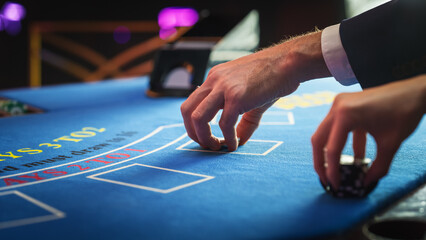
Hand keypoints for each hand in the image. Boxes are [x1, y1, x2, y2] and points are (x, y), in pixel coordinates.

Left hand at [181, 31, 329, 150]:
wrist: (289, 62)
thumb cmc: (273, 77)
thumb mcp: (252, 97)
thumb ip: (243, 120)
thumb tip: (239, 140)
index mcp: (214, 78)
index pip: (191, 103)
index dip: (193, 124)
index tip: (206, 137)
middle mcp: (214, 80)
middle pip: (187, 110)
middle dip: (193, 133)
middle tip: (207, 145)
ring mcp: (224, 88)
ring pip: (198, 118)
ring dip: (204, 138)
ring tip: (217, 147)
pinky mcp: (237, 97)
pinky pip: (224, 124)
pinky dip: (228, 139)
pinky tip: (235, 144)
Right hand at [311, 75, 425, 189]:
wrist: (415, 91)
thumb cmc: (404, 113)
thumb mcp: (391, 144)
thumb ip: (378, 167)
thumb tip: (366, 182)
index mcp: (346, 115)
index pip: (332, 149)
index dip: (332, 171)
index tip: (335, 186)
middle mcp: (337, 107)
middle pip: (319, 140)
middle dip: (321, 162)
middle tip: (326, 180)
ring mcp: (339, 104)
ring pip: (325, 133)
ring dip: (330, 152)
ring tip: (335, 170)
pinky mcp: (345, 105)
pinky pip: (338, 127)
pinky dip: (344, 142)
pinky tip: (357, 157)